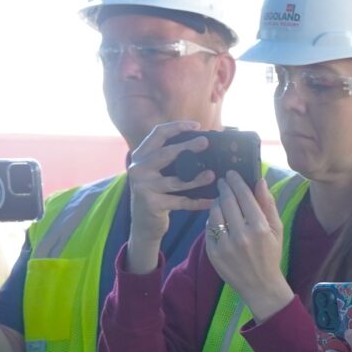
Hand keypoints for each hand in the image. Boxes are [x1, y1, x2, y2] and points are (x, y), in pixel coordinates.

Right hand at [123, 120, 215, 268]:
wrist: (143, 225)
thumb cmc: (156, 194)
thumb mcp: (157, 173)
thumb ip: (171, 159)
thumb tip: (202, 144)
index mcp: (141, 156)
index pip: (158, 133)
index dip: (177, 127)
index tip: (197, 125)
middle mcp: (138, 168)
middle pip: (166, 153)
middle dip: (187, 146)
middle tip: (206, 142)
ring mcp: (144, 187)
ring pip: (175, 181)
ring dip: (196, 179)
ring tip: (213, 174)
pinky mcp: (152, 204)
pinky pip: (180, 202)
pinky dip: (197, 202)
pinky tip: (211, 201)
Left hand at [206, 171, 292, 320]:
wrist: (260, 286)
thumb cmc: (271, 255)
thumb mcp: (276, 230)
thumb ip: (268, 205)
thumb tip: (260, 181)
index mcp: (259, 228)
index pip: (244, 196)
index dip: (236, 181)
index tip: (231, 173)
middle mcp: (241, 235)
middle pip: (227, 201)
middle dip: (224, 188)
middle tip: (222, 181)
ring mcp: (225, 245)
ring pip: (214, 213)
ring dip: (216, 202)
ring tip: (220, 200)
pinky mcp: (214, 253)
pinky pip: (209, 228)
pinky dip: (212, 220)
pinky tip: (218, 219)